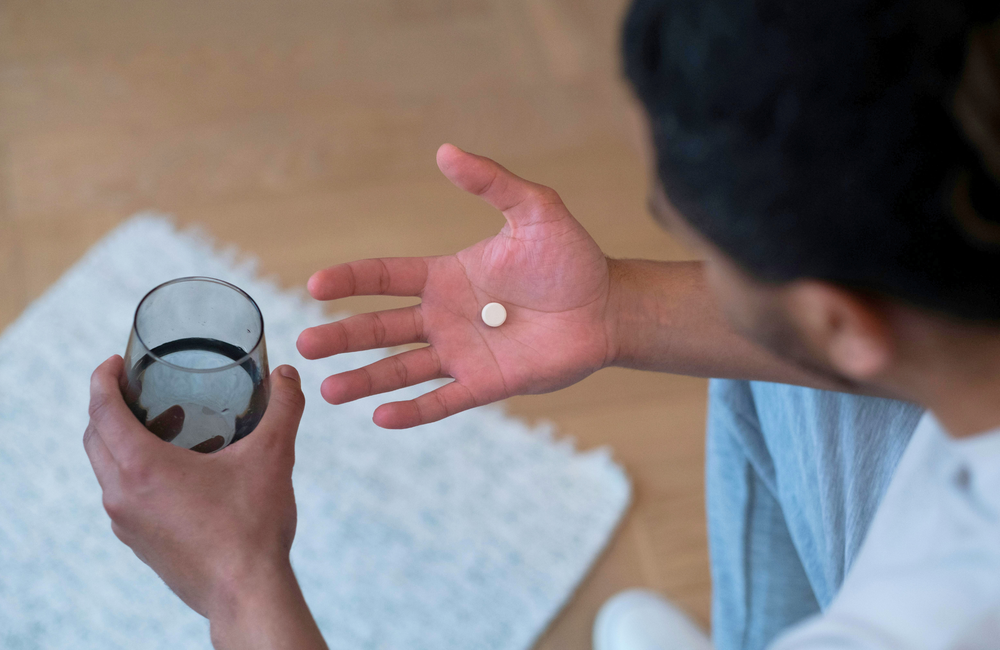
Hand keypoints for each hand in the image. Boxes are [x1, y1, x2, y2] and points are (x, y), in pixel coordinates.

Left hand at [83, 356, 325, 648]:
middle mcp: (121, 494)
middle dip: (107, 407)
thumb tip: (289, 375)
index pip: (101, 410)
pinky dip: (132, 473)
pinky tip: (174, 474)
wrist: (245, 592)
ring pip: (105, 470)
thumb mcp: (272, 457)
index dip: (102, 379)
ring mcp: (126, 523)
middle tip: (136, 389)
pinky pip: (121, 497)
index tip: (114, 363)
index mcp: (141, 467)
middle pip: (94, 438)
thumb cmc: (252, 525)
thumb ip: (283, 409)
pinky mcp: (139, 543)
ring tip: (158, 427)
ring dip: (119, 442)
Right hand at [297, 144, 616, 427]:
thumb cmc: (571, 258)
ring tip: (328, 391)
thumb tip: (445, 151)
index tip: (316, 285)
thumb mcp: (534, 209)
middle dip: (342, 337)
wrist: (607, 307)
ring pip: (401, 369)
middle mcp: (444, 317)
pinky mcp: (486, 384)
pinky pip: (442, 400)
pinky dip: (413, 411)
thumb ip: (491, 183)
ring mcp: (462, 353)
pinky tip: (380, 417)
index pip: (385, 277)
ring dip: (365, 380)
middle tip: (305, 346)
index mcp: (446, 276)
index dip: (351, 280)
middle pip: (381, 328)